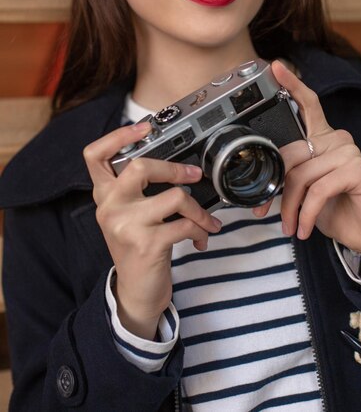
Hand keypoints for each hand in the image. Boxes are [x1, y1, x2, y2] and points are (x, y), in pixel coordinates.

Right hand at [83, 122, 221, 338]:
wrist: (136, 292)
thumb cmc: (137, 247)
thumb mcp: (127, 216)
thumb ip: (136, 190)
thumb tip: (173, 162)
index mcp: (104, 196)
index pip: (95, 155)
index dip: (118, 136)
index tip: (144, 127)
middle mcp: (110, 208)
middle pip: (141, 167)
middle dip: (176, 169)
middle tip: (194, 175)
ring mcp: (127, 226)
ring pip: (175, 197)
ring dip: (200, 210)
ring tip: (206, 220)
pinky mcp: (148, 245)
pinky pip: (186, 225)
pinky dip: (202, 230)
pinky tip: (202, 237)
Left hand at [256, 60, 360, 270]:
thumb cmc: (335, 208)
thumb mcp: (305, 190)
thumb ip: (289, 175)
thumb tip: (262, 180)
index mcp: (322, 139)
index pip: (307, 104)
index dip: (291, 85)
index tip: (275, 67)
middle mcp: (336, 139)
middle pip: (291, 154)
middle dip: (274, 188)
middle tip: (264, 211)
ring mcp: (348, 152)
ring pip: (301, 175)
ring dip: (290, 207)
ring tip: (290, 226)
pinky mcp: (357, 170)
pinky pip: (318, 189)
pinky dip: (306, 213)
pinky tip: (304, 228)